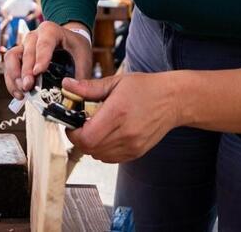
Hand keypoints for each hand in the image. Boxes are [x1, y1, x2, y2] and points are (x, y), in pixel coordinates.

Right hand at [3, 21, 91, 98]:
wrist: (70, 44)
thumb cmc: (76, 49)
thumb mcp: (83, 59)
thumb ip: (80, 76)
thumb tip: (72, 94)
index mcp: (51, 31)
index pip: (45, 42)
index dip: (41, 57)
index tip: (38, 72)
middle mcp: (34, 36)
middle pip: (26, 51)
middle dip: (26, 71)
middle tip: (28, 87)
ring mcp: (24, 45)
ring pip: (12, 57)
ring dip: (14, 76)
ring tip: (22, 92)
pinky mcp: (19, 56)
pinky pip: (9, 67)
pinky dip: (11, 81)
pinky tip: (19, 94)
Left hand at [63, 72, 179, 163]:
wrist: (173, 100)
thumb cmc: (147, 88)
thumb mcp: (116, 82)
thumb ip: (89, 87)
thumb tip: (67, 85)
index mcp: (118, 112)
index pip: (86, 137)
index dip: (73, 133)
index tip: (72, 123)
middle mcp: (126, 133)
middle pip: (90, 148)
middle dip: (79, 138)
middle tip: (81, 125)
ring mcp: (132, 145)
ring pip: (98, 155)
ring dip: (91, 145)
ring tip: (96, 128)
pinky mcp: (137, 152)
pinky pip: (110, 159)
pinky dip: (103, 150)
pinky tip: (107, 135)